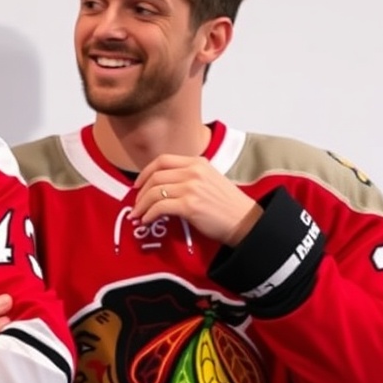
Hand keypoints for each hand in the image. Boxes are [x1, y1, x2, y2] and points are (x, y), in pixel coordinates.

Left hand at [132, 154, 260, 246]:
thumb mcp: (210, 180)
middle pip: (155, 176)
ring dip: (142, 205)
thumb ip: (190, 176)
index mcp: (198, 162)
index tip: (138, 184)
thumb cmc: (228, 205)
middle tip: (136, 204)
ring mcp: (191, 188)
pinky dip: (149, 214)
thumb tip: (163, 186)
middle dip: (141, 192)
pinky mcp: (190, 205)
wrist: (246, 221)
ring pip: (155, 192)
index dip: (145, 172)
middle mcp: (193, 172)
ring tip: (138, 215)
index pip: (163, 160)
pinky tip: (147, 220)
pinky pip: (159, 207)